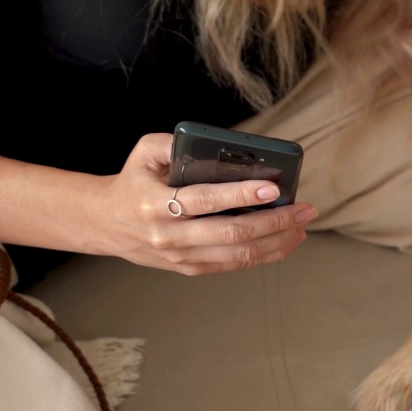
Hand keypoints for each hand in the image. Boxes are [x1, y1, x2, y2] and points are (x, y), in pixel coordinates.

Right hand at [97, 133, 315, 274]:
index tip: (273, 187)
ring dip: (278, 241)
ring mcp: (181, 257)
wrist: (106, 223)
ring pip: (238, 254)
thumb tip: (216, 142)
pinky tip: (287, 240)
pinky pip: (234, 265)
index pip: (206, 200)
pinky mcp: (191, 268)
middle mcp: (169, 235)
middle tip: (305, 209)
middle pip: (232, 233)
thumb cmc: (134, 181)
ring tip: (303, 225)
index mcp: (156, 204)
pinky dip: (266, 254)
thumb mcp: (144, 152)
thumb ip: (174, 142)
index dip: (242, 194)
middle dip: (275, 221)